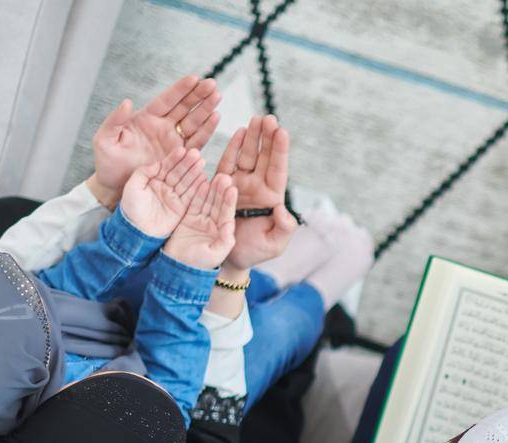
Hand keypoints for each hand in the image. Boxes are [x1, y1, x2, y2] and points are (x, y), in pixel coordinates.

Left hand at [91, 75, 220, 204]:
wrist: (117, 187)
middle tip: (212, 84)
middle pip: (184, 107)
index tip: (194, 78)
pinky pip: (196, 141)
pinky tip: (216, 118)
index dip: (180, 89)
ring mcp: (173, 141)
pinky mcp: (180, 156)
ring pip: (193, 121)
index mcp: (146, 118)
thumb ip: (115, 120)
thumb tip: (127, 102)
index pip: (166, 100)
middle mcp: (162, 127)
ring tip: (217, 96)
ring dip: (206, 109)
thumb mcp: (104, 139)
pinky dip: (206, 130)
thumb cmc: (108, 163)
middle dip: (198, 95)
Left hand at [120, 146, 205, 236]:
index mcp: (154, 179)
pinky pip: (191, 197)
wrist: (137, 231)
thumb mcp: (133, 187)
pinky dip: (198, 188)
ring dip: (195, 173)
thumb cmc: (131, 209)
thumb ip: (143, 172)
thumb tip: (157, 163)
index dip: (174, 158)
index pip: (166, 166)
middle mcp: (166, 187)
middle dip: (188, 163)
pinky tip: (205, 179)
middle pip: (179, 173)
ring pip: (187, 182)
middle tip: (197, 154)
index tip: (183, 150)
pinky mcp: (182, 209)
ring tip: (202, 163)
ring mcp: (174, 197)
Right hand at [164, 174, 237, 268]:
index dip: (229, 201)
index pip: (227, 214)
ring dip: (210, 188)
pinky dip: (196, 192)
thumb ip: (225, 241)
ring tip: (213, 175)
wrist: (178, 268)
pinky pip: (193, 202)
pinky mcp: (188, 217)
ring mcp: (201, 220)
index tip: (232, 189)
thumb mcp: (216, 255)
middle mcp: (214, 224)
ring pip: (206, 200)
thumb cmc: (199, 264)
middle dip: (220, 190)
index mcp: (223, 232)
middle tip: (224, 176)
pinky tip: (199, 181)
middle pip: (218, 204)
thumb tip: (231, 226)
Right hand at [216, 116, 296, 269]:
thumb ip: (283, 229)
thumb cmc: (254, 253)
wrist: (229, 259)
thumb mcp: (274, 244)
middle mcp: (258, 187)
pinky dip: (233, 148)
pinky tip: (238, 132)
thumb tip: (284, 210)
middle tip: (269, 117)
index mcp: (272, 198)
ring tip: (256, 119)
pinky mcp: (223, 186)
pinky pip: (228, 163)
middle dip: (267, 137)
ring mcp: (240, 184)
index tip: (283, 131)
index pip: (278, 170)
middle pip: (264, 157)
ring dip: (252, 137)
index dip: (280, 151)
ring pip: (248, 156)